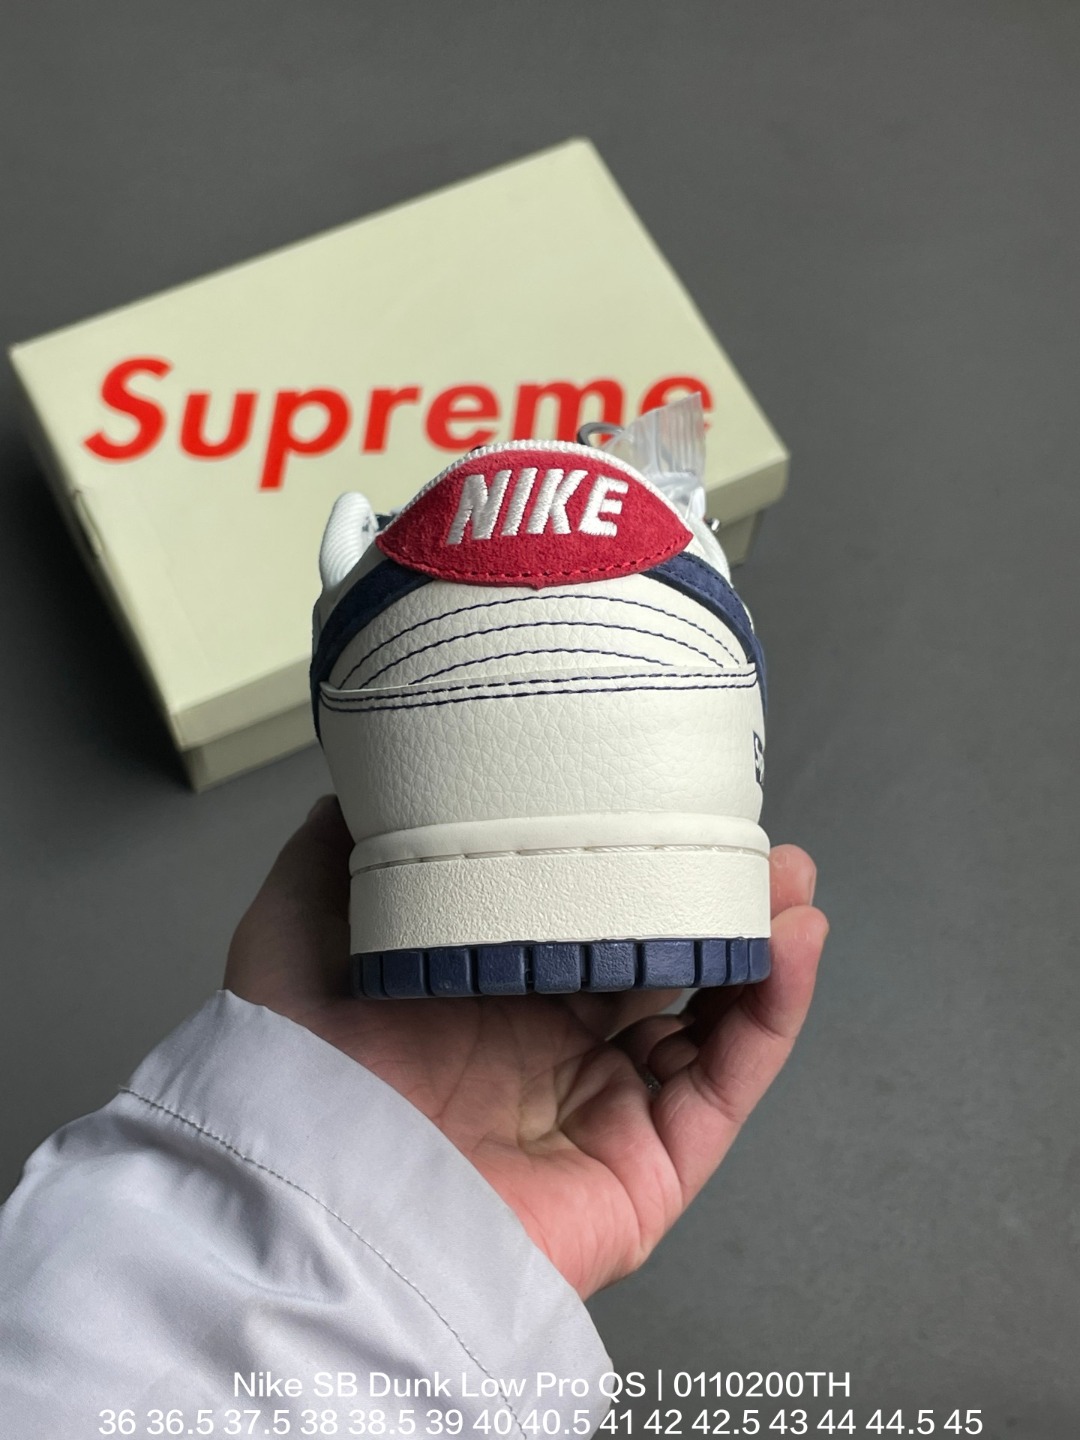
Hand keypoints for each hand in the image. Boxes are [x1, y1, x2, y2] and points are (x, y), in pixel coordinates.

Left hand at [225, 796, 827, 1298]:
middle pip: (658, 961)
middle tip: (746, 836)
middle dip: (708, 896)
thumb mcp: (295, 932)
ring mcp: (604, 1108)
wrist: (313, 1200)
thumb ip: (332, 858)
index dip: (626, 863)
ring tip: (789, 878)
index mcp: (485, 994)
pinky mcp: (647, 1167)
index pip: (580, 918)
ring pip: (708, 1016)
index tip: (663, 799)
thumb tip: (363, 786)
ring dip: (759, 943)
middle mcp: (550, 1048)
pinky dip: (774, 1012)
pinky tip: (796, 942)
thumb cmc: (299, 1070)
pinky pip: (728, 1082)